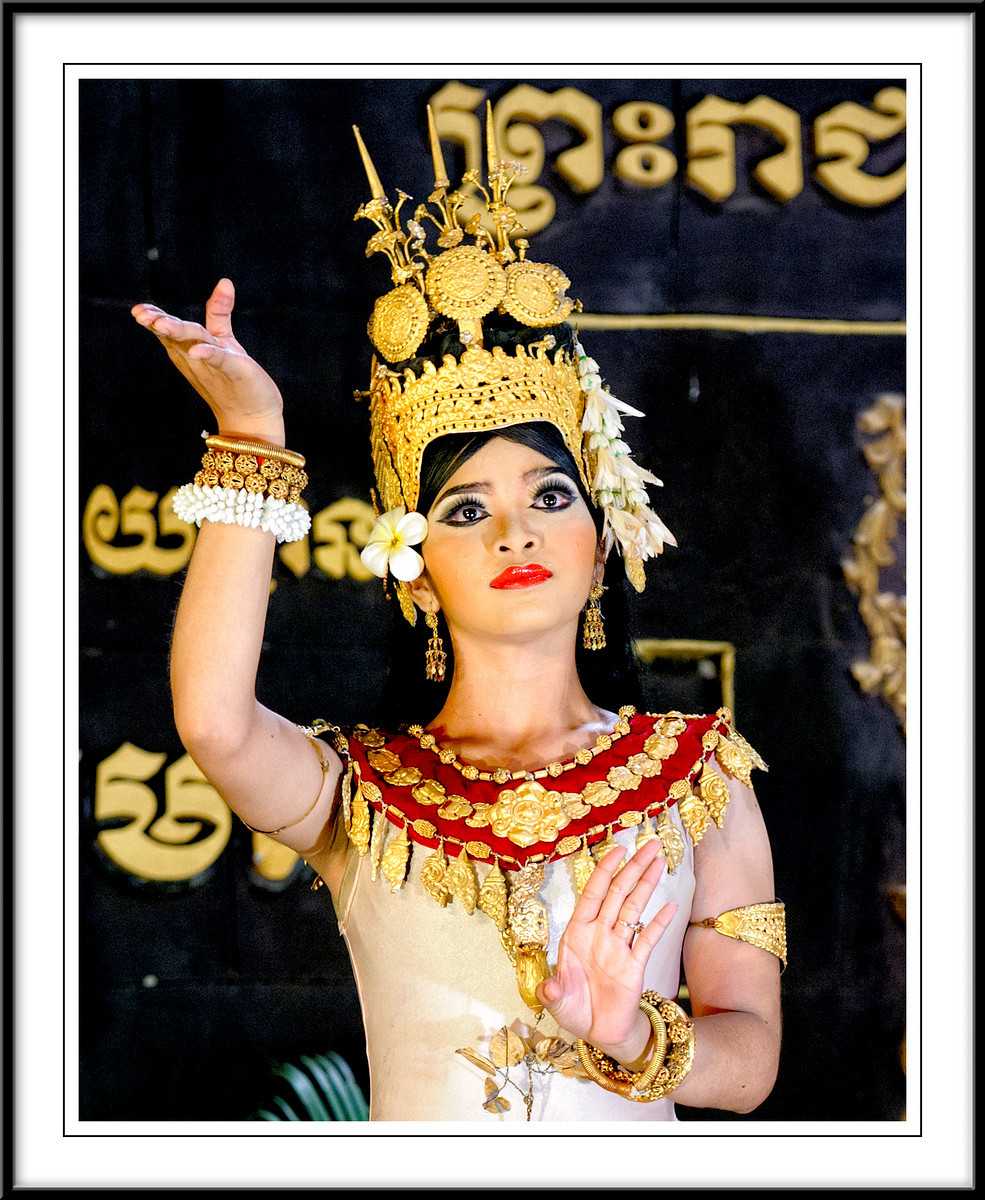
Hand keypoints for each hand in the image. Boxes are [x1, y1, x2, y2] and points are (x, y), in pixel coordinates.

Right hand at [131, 278, 284, 440]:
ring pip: (191, 344)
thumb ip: (219, 312)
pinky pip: (219, 359)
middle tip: (140, 315)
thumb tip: (224, 282)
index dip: (154, 318)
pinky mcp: (235, 371)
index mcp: (189, 348)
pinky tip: (196, 351)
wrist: (252, 415)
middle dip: (159, 324)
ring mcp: (214, 365)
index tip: (138, 310)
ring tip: (160, 324)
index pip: (169, 330)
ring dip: (176, 333)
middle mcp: (196, 357)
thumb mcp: (223, 340)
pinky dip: (207, 354)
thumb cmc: (234, 378)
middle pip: (176, 335)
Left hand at [536, 838, 676, 1064]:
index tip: (617, 849)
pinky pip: (648, 939)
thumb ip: (552, 992)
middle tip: (649, 844)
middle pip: (618, 892)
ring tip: (660, 861)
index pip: (593, 893)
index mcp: (577, 933)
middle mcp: (599, 934)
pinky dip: (659, 923)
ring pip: (634, 908)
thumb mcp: (556, 1000)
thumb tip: (547, 990)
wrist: (598, 1032)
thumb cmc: (574, 1009)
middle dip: (632, 867)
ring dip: (646, 884)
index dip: (604, 871)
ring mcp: (619, 947)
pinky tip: (671, 906)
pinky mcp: (635, 965)